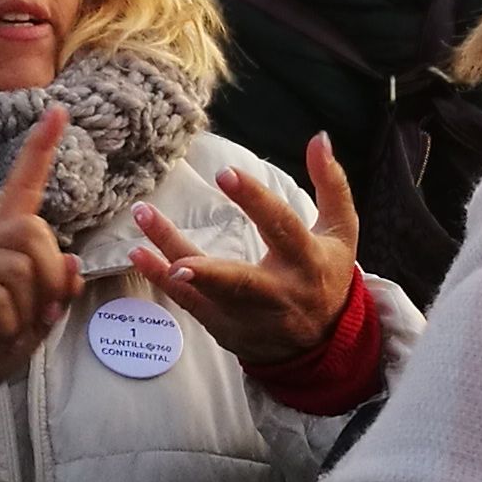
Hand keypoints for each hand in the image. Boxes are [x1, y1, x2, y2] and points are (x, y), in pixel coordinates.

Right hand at [0, 108, 81, 405]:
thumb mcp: (35, 321)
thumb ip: (56, 294)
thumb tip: (74, 262)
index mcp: (0, 243)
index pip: (22, 186)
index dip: (40, 151)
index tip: (58, 111)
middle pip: (33, 232)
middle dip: (50, 277)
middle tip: (40, 312)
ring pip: (18, 267)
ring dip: (29, 308)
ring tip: (10, 328)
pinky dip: (7, 323)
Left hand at [131, 134, 360, 371]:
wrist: (323, 343)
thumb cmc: (328, 275)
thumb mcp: (342, 231)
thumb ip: (332, 184)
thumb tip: (319, 138)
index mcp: (308, 262)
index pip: (282, 228)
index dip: (255, 201)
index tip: (225, 174)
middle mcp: (278, 293)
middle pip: (240, 281)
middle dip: (207, 268)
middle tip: (173, 241)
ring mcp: (248, 315)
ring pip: (206, 291)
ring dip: (171, 263)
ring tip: (141, 235)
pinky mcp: (224, 326)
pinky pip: (189, 303)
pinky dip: (161, 280)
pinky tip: (139, 255)